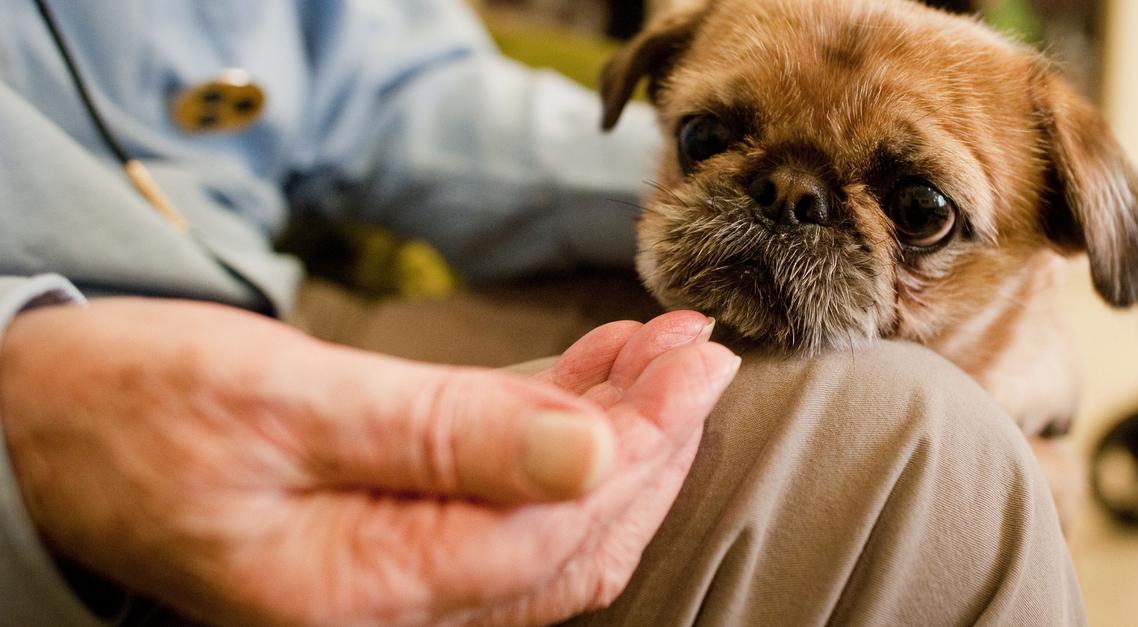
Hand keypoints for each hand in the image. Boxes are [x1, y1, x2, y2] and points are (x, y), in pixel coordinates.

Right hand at [0, 299, 737, 625]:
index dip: (642, 447)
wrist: (45, 415)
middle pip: (570, 533)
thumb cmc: (135, 407)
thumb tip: (591, 451)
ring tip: (666, 350)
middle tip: (698, 353)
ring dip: (617, 429)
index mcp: (364, 590)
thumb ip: (443, 435)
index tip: (694, 366)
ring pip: (546, 508)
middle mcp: (392, 595)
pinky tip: (597, 368)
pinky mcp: (390, 509)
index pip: (553, 532)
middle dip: (651, 442)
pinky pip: (498, 480)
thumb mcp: (286, 404)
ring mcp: (394, 558)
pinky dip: (556, 423)